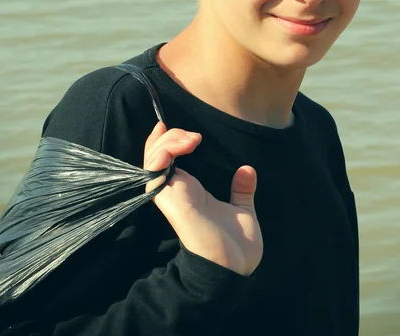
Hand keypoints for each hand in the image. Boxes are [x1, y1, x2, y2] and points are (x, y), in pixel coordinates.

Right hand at [144, 122, 262, 276]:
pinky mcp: (173, 204)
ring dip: (166, 144)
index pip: (166, 161)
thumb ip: (242, 190)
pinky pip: (155, 176)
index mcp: (191, 192)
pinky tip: (182, 147)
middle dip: (167, 138)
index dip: (166, 142)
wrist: (235, 272)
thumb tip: (247, 169)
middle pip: (155, 158)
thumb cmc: (237, 248)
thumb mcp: (243, 211)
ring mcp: (172, 197)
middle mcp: (177, 192)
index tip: (175, 127)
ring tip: (190, 139)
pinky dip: (163, 156)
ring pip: (151, 163)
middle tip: (191, 136)